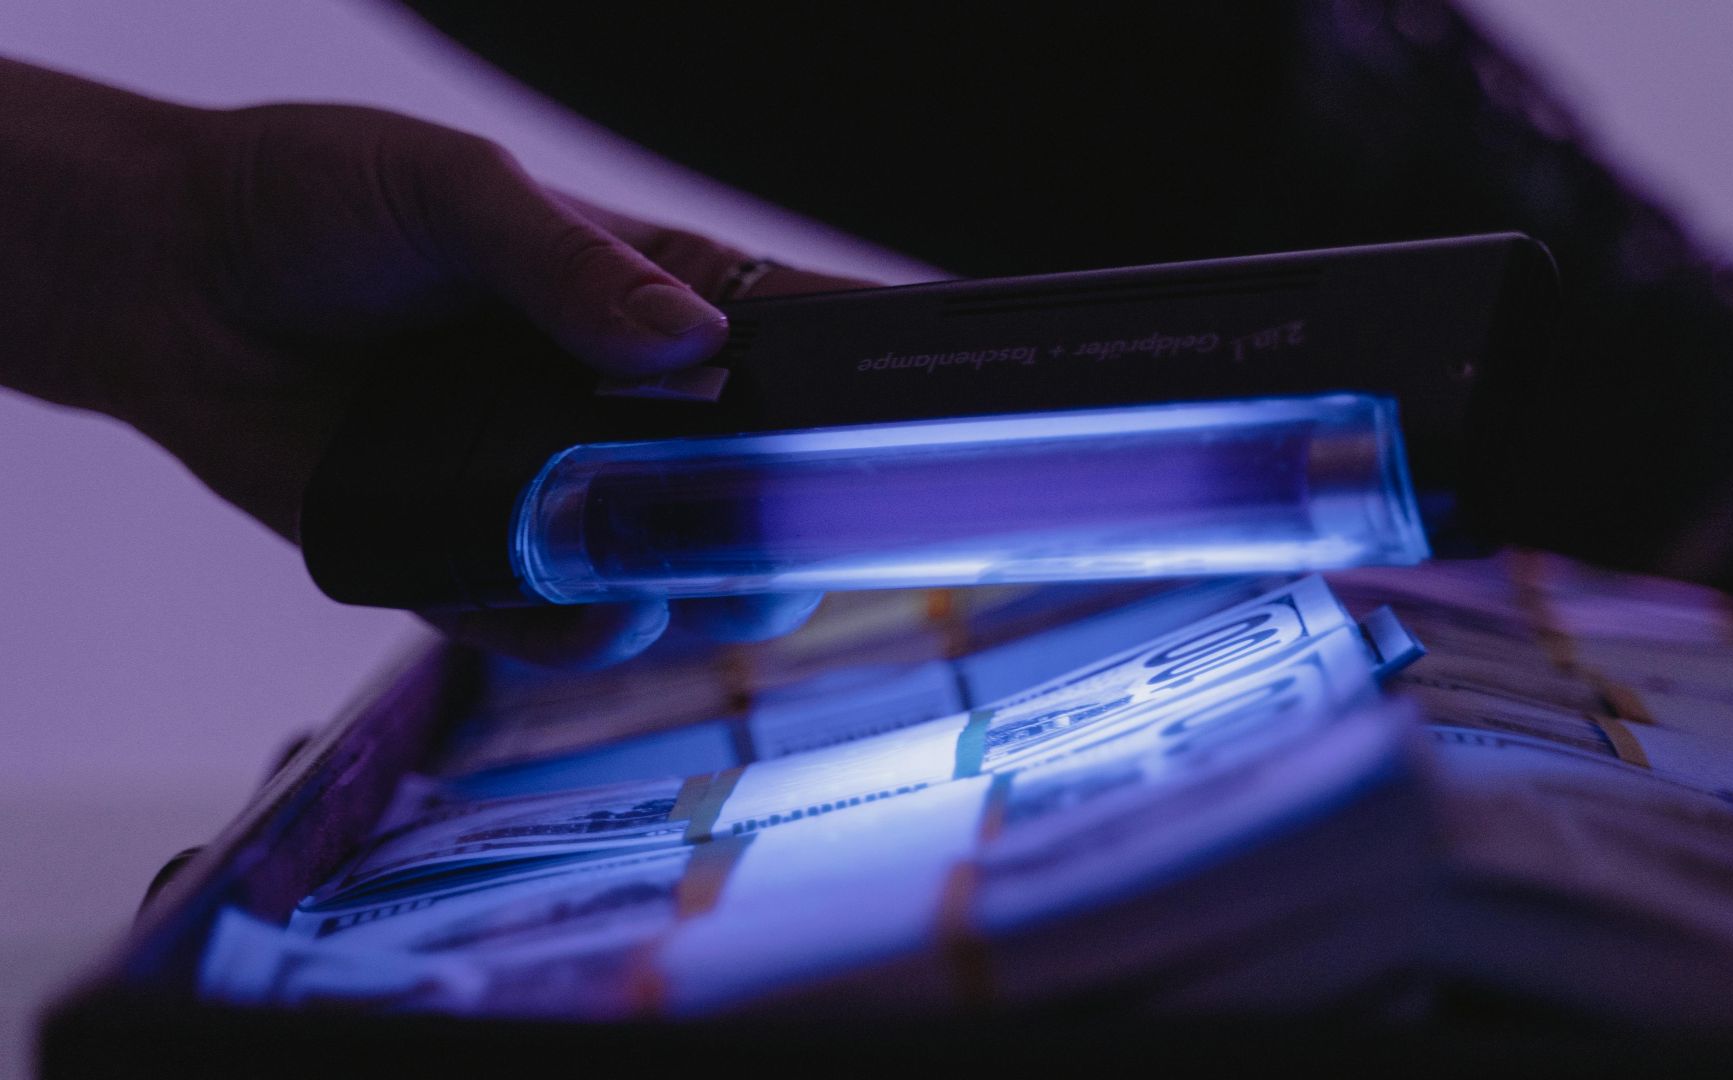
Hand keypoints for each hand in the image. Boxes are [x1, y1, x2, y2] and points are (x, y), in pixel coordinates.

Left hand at [0, 57, 864, 665]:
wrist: (171, 280)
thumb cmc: (320, 202)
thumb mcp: (453, 194)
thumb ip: (567, 268)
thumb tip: (690, 345)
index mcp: (644, 294)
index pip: (790, 334)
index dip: (867, 377)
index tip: (935, 415)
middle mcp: (613, 403)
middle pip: (750, 481)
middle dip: (793, 523)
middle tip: (810, 543)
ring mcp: (548, 487)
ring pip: (665, 568)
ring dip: (700, 593)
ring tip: (709, 591)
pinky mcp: (470, 556)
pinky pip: (543, 624)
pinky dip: (579, 638)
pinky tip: (595, 621)